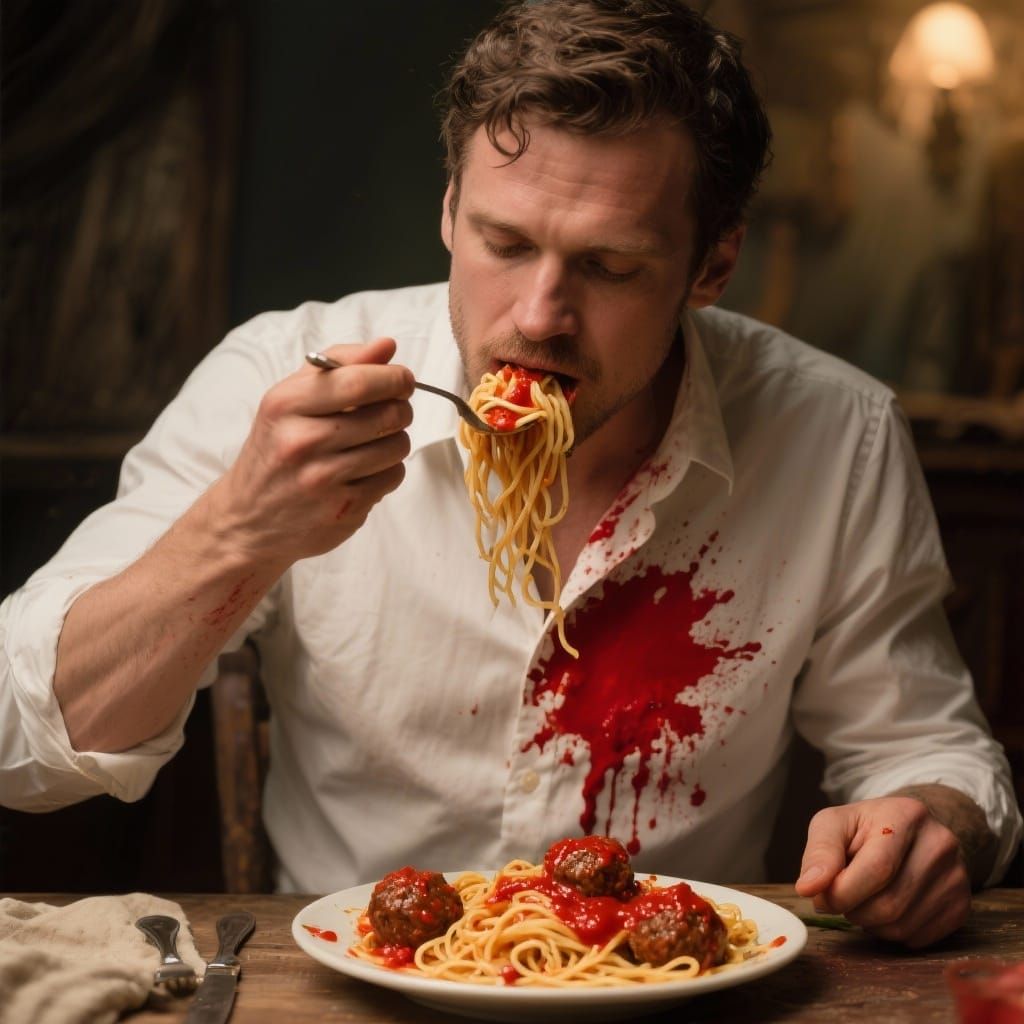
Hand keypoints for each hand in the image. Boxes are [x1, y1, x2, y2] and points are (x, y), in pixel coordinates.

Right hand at [210, 336, 413, 567]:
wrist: (249, 519)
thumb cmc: (277, 448)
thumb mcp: (291, 399)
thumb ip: (339, 365)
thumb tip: (387, 346)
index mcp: (286, 404)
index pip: (359, 381)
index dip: (394, 377)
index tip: (402, 380)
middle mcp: (302, 441)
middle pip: (387, 414)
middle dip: (401, 408)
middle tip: (392, 411)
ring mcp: (322, 479)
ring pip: (396, 447)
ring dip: (397, 440)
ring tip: (375, 442)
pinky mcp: (342, 510)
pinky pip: (392, 477)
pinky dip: (389, 470)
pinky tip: (366, 470)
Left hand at [794, 796, 970, 947]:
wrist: (908, 830)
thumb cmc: (864, 828)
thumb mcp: (833, 824)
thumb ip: (819, 852)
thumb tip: (808, 888)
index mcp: (905, 815)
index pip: (877, 868)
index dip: (842, 892)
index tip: (820, 898)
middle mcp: (940, 844)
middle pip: (890, 903)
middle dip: (853, 909)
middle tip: (839, 898)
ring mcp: (957, 877)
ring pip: (902, 925)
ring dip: (869, 923)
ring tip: (861, 900)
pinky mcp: (962, 905)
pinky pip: (918, 938)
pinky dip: (891, 932)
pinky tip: (884, 909)